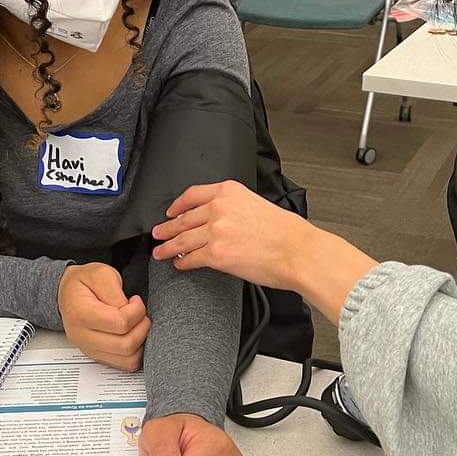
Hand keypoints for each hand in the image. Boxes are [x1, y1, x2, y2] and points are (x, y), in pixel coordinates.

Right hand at [57, 263, 149, 371]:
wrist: (68, 293)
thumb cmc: (84, 283)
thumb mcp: (101, 274)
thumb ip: (116, 292)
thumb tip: (129, 310)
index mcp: (80, 314)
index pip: (120, 324)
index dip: (137, 311)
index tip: (135, 301)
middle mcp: (82, 336)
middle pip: (126, 345)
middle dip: (142, 327)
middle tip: (140, 313)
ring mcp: (89, 349)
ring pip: (128, 360)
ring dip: (141, 341)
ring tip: (136, 324)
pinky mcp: (97, 356)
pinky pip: (124, 365)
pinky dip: (135, 352)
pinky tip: (132, 335)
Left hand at [150, 181, 309, 289]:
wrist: (298, 252)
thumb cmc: (287, 232)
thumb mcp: (257, 204)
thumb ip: (234, 208)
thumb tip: (217, 220)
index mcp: (229, 192)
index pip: (193, 194)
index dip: (177, 205)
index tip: (171, 211)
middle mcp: (219, 208)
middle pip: (183, 218)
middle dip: (167, 228)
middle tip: (158, 233)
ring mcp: (215, 231)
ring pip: (182, 239)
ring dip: (168, 247)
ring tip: (160, 251)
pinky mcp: (216, 254)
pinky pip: (191, 258)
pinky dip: (182, 261)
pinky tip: (180, 263)